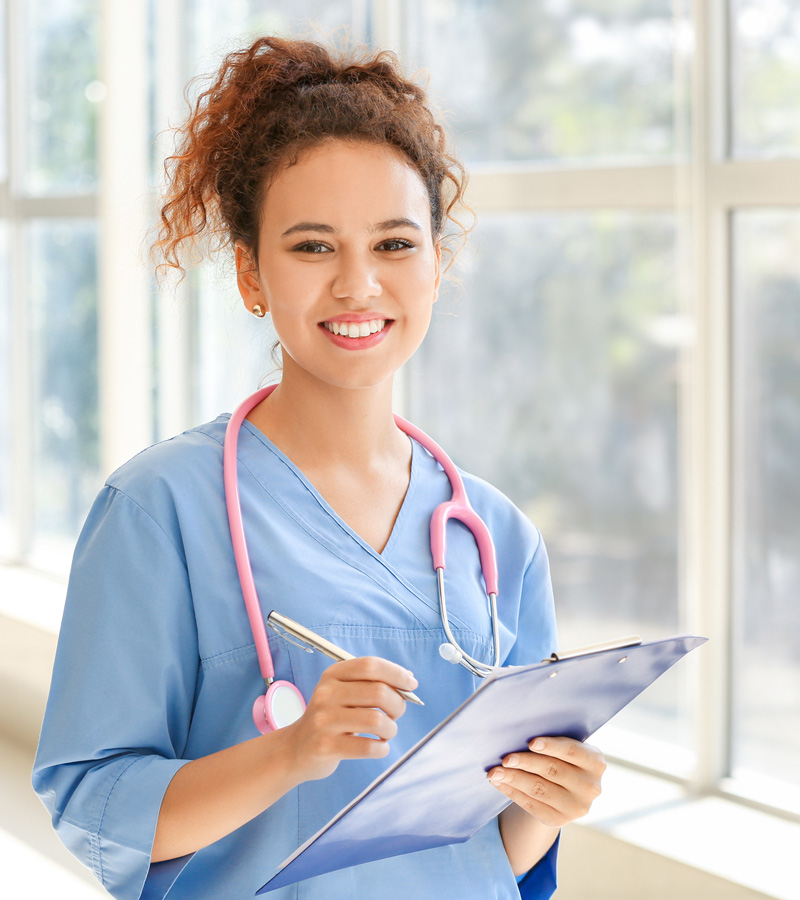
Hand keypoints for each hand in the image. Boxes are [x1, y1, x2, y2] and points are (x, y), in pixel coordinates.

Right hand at [283, 656, 415, 782]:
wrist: (296, 748)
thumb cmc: (330, 718)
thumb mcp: (343, 692)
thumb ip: (371, 683)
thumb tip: (408, 679)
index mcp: (333, 675)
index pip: (370, 666)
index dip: (396, 673)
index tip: (411, 684)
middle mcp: (326, 694)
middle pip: (378, 692)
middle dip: (398, 704)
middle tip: (396, 714)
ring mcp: (324, 720)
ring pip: (376, 721)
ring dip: (391, 729)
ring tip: (387, 732)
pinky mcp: (325, 746)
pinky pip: (367, 747)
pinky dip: (382, 748)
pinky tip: (378, 747)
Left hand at [488, 736, 605, 826]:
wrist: (566, 790)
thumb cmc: (562, 758)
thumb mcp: (567, 749)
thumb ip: (553, 742)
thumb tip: (519, 735)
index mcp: (595, 762)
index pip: (572, 751)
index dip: (551, 746)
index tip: (530, 742)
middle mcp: (590, 787)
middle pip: (552, 771)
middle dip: (525, 763)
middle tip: (505, 759)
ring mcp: (576, 807)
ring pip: (539, 789)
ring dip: (514, 779)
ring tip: (494, 772)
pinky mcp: (559, 820)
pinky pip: (531, 805)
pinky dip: (512, 792)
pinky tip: (499, 783)